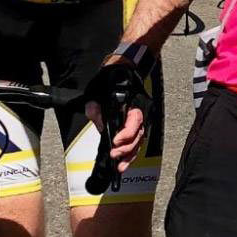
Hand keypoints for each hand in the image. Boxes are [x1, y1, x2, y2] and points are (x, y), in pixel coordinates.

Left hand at [81, 50, 155, 180]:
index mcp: (135, 104)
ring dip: (130, 155)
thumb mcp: (98, 89)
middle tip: (114, 155)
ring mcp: (139, 120)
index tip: (114, 142)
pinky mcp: (135, 125)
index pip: (134, 122)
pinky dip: (131, 153)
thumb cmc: (111, 78)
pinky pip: (136, 141)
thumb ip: (95, 107)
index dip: (125, 134)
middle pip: (138, 136)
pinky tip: (123, 162)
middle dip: (126, 148)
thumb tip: (98, 123)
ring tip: (120, 167)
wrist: (121, 70)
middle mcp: (140, 113)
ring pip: (139, 141)